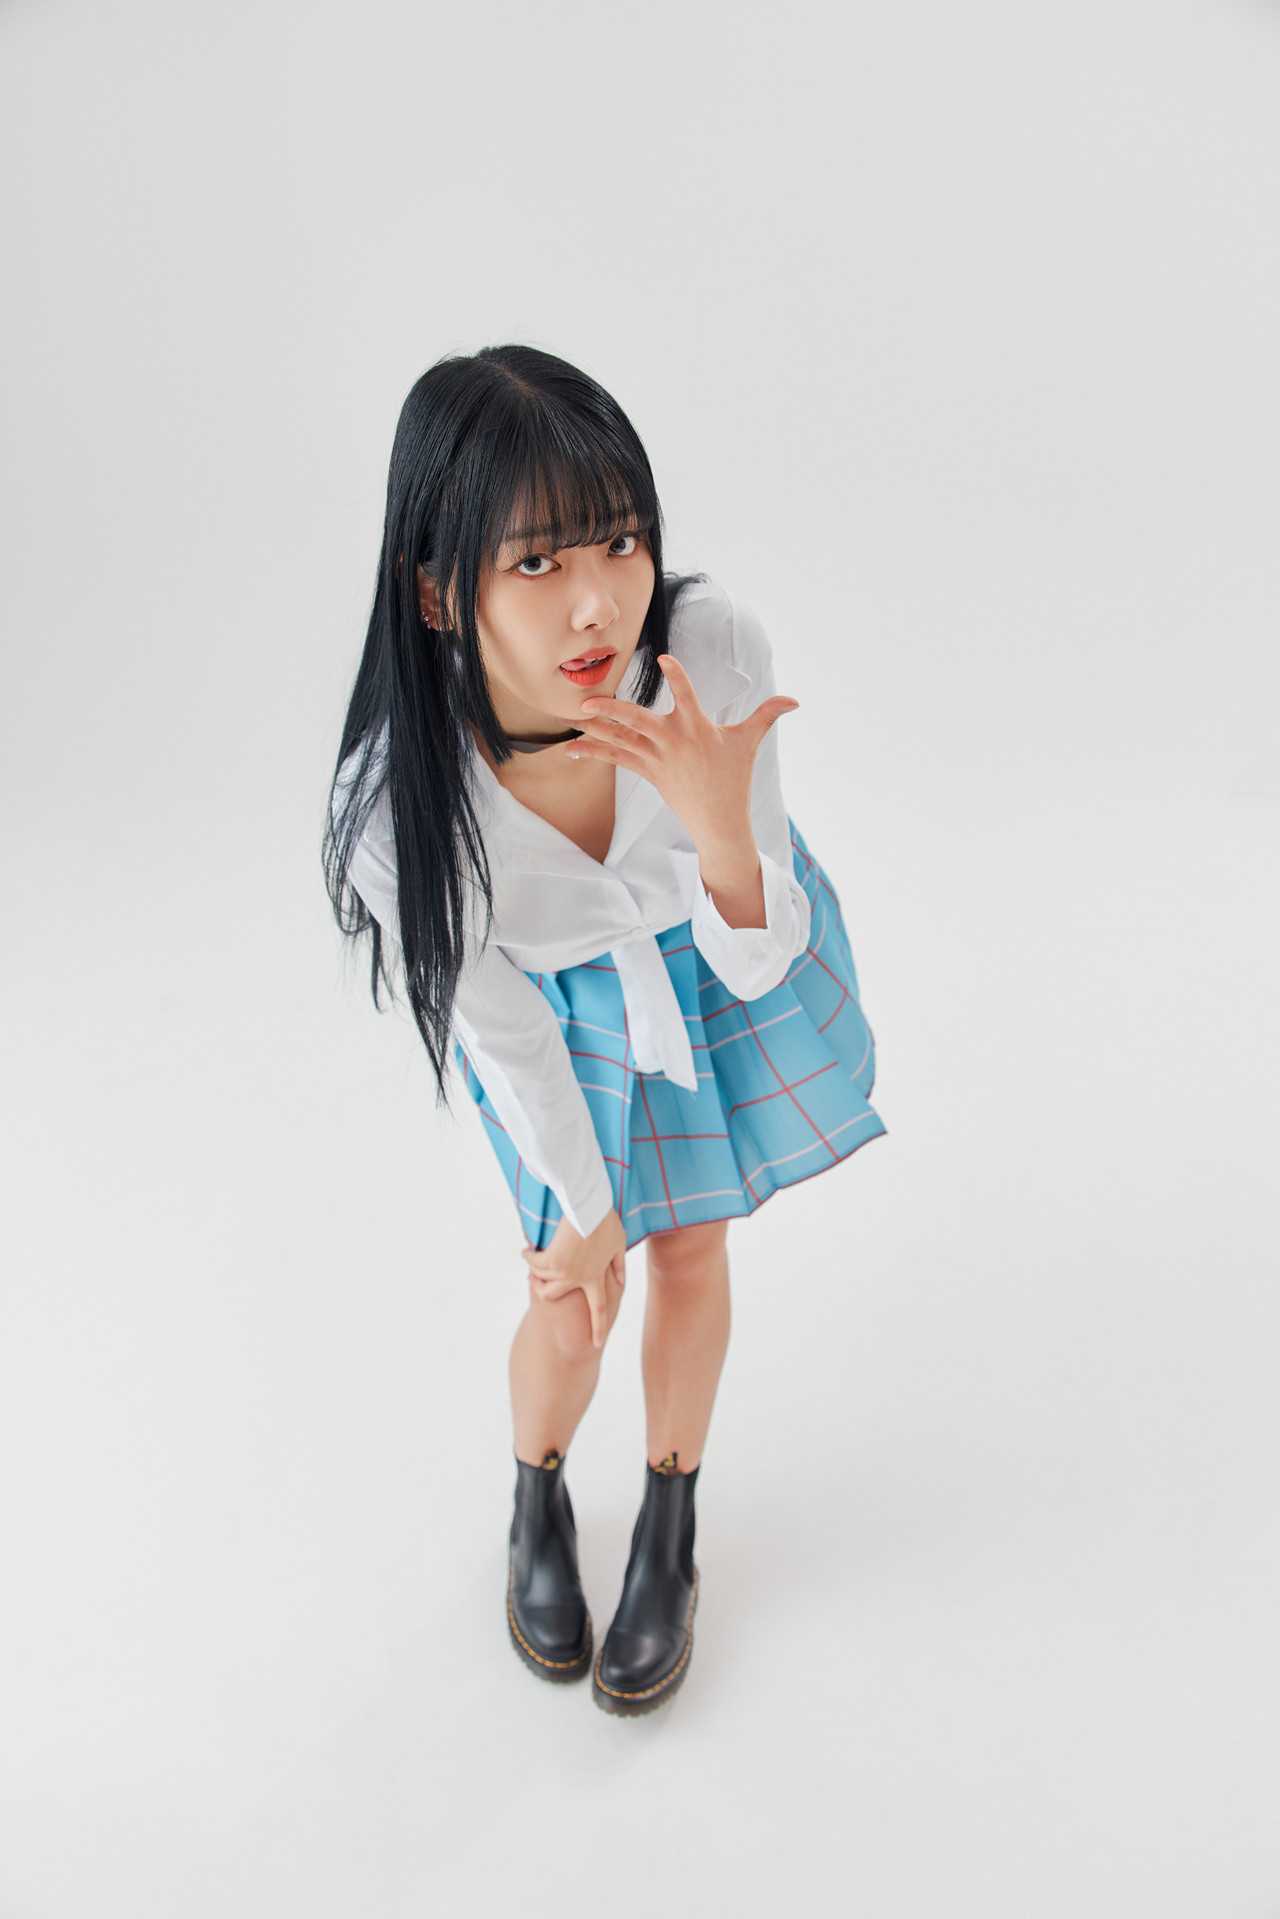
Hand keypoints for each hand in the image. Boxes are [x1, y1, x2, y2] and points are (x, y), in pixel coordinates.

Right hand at [521, 1208, 627, 1349]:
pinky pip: (533, 1262)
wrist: (588, 1206)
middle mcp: (578, 1278)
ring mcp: (563, 1271)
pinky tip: (527, 1250)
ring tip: (532, 1258)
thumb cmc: (604, 1221)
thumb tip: (621, 1280)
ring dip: (534, 1269)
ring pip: (540, 1279)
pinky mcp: (551, 1259)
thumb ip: (618, 1265)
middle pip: (553, 1296)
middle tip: (536, 1284)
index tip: (597, 1344)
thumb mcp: (618, 1243)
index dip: (598, 1327)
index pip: (600, 1309)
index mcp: (596, 1277)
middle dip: (542, 1292)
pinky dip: (528, 1256)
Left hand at [569, 655, 798, 849]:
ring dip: (596, 727)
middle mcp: (673, 741)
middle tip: (587, 699)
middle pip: (638, 720)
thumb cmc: (734, 778)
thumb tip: (794, 701)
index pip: (687, 695)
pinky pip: (617, 758)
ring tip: (574, 716)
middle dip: (612, 709)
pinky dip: (595, 752)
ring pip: (622, 739)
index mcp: (697, 728)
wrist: (718, 820)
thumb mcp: (749, 743)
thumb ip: (766, 715)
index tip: (664, 659)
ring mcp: (658, 758)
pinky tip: (573, 747)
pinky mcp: (648, 772)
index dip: (676, 676)